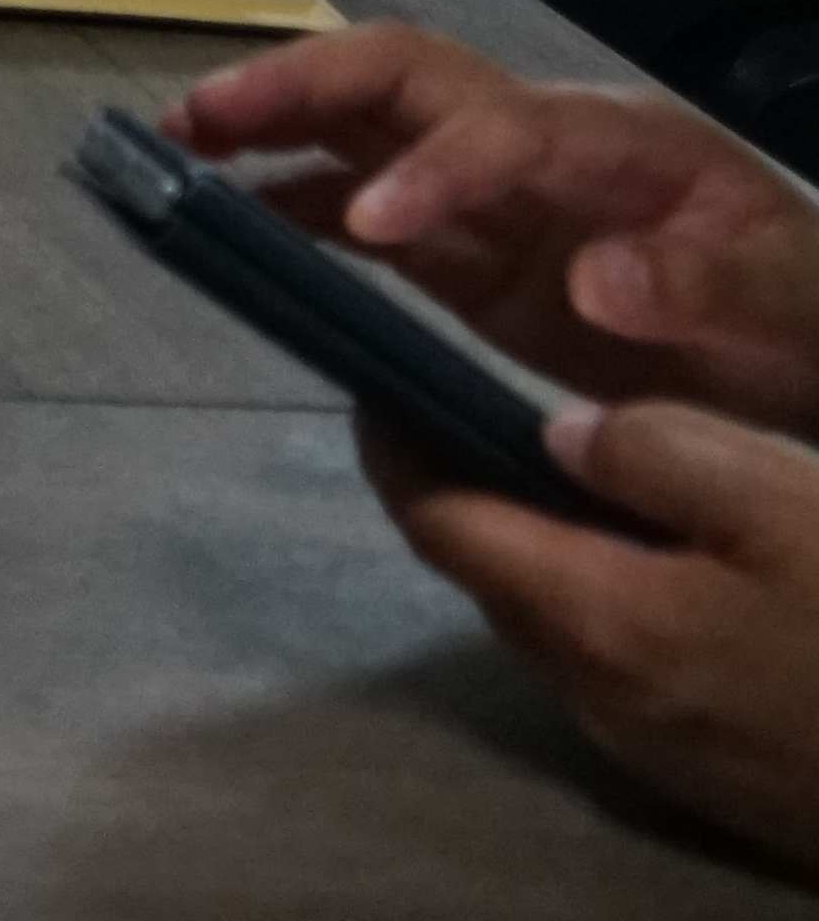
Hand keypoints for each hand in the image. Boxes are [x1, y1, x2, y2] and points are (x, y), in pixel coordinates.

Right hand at [169, 27, 818, 426]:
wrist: (801, 352)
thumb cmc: (805, 319)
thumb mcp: (790, 305)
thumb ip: (707, 287)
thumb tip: (593, 281)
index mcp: (616, 143)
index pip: (502, 125)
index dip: (433, 170)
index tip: (368, 230)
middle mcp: (537, 142)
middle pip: (400, 78)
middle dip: (299, 87)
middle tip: (200, 122)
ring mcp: (494, 194)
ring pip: (362, 125)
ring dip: (270, 124)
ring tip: (178, 149)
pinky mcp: (469, 253)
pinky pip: (360, 206)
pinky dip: (290, 204)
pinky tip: (231, 222)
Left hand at [371, 398, 818, 870]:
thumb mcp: (781, 500)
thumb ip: (655, 451)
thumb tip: (558, 433)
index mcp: (591, 621)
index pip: (438, 523)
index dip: (395, 445)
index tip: (377, 376)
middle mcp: (598, 698)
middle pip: (493, 579)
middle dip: (470, 493)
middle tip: (479, 407)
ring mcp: (658, 752)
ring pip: (561, 630)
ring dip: (549, 554)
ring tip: (583, 477)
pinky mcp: (715, 779)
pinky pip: (629, 674)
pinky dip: (618, 605)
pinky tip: (679, 567)